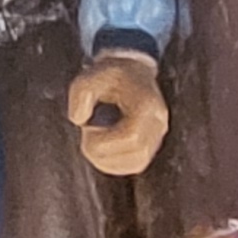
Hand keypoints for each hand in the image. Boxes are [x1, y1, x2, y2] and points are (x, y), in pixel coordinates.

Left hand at [68, 51, 168, 178]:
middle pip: (136, 154)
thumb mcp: (91, 77)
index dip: (105, 141)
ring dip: (108, 160)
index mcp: (147, 104)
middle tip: (87, 135)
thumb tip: (80, 119)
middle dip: (104, 153)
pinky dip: (115, 163)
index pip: (131, 137)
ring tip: (94, 142)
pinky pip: (136, 164)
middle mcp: (158, 122)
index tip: (87, 128)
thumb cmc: (110, 76)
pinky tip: (101, 150)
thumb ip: (80, 94)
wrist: (131, 73)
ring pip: (136, 163)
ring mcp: (158, 135)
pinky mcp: (152, 144)